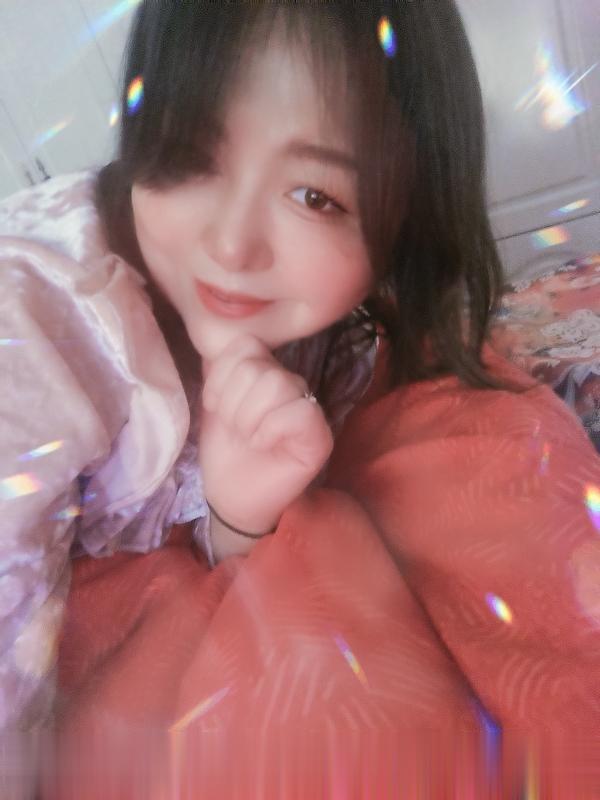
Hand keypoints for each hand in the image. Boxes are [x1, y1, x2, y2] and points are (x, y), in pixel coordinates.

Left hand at [198, 334, 333, 534]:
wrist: (231, 496)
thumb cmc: (225, 450)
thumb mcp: (212, 404)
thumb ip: (217, 370)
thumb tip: (214, 340)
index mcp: (265, 372)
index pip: (246, 344)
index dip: (223, 375)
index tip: (216, 405)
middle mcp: (290, 384)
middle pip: (260, 368)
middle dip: (234, 403)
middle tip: (235, 429)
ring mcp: (308, 408)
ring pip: (278, 384)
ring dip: (250, 417)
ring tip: (248, 437)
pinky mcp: (319, 435)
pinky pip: (299, 411)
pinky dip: (271, 429)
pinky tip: (263, 445)